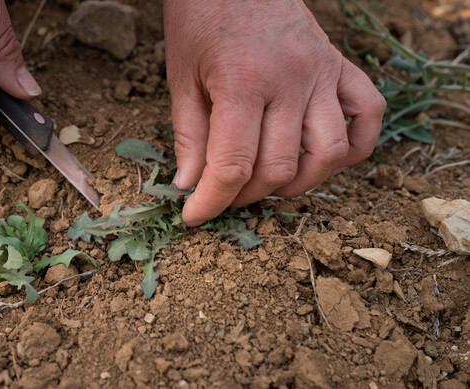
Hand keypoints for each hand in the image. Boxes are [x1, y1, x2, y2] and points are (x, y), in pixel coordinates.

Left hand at [164, 0, 385, 225]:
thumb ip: (189, 134)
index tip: (195, 216)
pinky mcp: (340, 66)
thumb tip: (190, 184)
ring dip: (300, 182)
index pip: (233, 164)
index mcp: (244, 81)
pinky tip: (321, 157)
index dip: (212, 201)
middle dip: (247, 195)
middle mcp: (291, 80)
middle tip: (225, 194)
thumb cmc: (202, 19)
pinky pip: (368, 115)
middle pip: (280, 166)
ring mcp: (322, 73)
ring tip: (269, 183)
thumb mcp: (182, 76)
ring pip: (329, 153)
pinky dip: (352, 147)